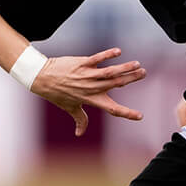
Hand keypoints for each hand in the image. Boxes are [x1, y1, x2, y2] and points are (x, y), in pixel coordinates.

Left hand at [30, 47, 145, 136]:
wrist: (42, 78)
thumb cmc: (56, 93)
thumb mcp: (69, 108)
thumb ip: (80, 120)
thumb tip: (79, 134)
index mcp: (91, 100)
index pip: (112, 109)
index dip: (127, 114)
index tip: (140, 116)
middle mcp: (91, 88)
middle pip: (115, 84)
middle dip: (131, 79)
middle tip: (144, 73)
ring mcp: (87, 75)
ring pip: (109, 72)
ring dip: (125, 68)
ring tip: (137, 64)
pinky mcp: (81, 63)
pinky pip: (97, 59)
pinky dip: (107, 55)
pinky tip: (118, 51)